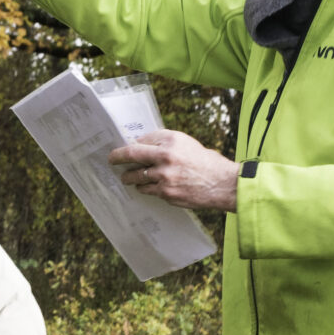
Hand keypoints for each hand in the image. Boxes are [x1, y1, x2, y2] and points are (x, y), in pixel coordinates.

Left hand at [108, 128, 240, 211]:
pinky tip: (144, 187)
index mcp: (171, 140)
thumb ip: (165, 143)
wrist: (222, 184)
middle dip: (117, 158)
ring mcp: (164, 177)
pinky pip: (147, 190)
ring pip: (136, 177)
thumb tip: (141, 145)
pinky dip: (144, 188)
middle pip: (132, 155)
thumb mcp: (187, 144)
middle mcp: (166, 156)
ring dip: (129, 178)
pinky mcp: (166, 193)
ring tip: (126, 178)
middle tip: (111, 160)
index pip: (142, 140)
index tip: (122, 149)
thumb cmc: (206, 162)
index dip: (130, 145)